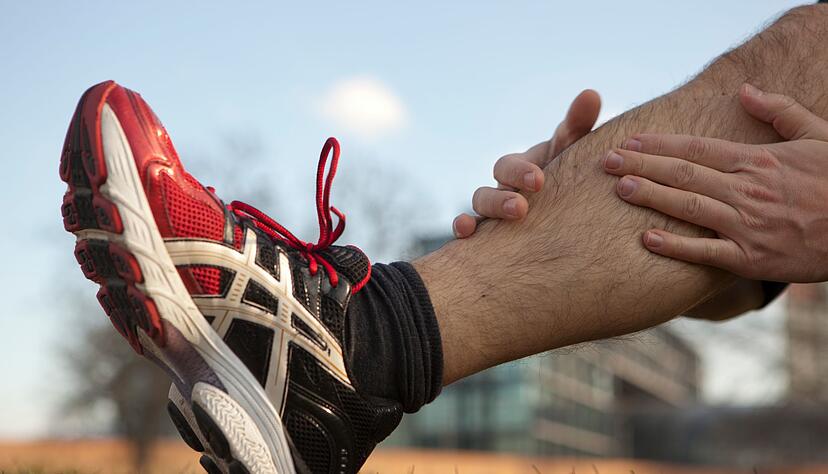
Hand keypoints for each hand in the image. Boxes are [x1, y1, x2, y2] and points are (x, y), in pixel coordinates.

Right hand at [453, 89, 600, 237]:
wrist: (576, 218)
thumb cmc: (572, 177)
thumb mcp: (575, 154)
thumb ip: (579, 127)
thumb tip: (590, 94)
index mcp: (522, 169)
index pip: (511, 166)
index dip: (520, 172)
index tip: (539, 181)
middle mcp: (504, 190)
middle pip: (489, 189)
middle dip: (501, 197)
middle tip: (521, 208)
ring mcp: (494, 214)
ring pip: (478, 208)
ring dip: (483, 214)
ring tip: (494, 223)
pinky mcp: (489, 238)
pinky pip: (469, 234)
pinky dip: (463, 229)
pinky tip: (466, 233)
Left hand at [604, 84, 827, 282]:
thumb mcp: (817, 135)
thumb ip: (778, 111)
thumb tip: (744, 89)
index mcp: (756, 161)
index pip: (696, 148)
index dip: (659, 144)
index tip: (630, 140)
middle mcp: (746, 190)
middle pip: (683, 173)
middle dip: (641, 165)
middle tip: (607, 160)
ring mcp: (747, 225)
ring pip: (689, 207)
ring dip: (651, 196)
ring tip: (619, 188)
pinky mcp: (751, 259)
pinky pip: (706, 253)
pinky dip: (676, 247)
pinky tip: (647, 240)